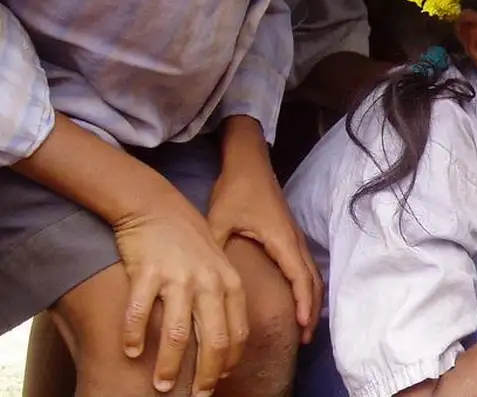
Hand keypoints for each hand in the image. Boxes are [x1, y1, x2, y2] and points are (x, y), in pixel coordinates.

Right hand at [114, 201, 247, 394]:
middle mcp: (210, 283)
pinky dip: (136, 336)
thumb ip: (223, 300)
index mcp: (230, 284)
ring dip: (170, 366)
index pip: (237, 335)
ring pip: (178, 336)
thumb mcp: (219, 267)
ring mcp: (179, 279)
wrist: (156, 206)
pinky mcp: (149, 273)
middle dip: (206, 376)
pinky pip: (141, 313)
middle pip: (213, 342)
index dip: (228, 364)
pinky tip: (131, 352)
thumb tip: (224, 344)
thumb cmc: (189, 241)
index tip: (218, 381)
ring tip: (162, 386)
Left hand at [207, 158, 322, 344]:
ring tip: (304, 326)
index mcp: (282, 240)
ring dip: (311, 300)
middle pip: (313, 281)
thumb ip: (215, 248)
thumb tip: (204, 279)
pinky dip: (307, 287)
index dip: (303, 302)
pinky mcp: (291, 237)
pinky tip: (299, 300)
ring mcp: (296, 239)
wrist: (249, 165)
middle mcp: (294, 242)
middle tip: (304, 338)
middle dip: (311, 309)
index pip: (300, 277)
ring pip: (313, 275)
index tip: (302, 325)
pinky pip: (306, 267)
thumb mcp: (220, 219)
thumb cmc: (236, 191)